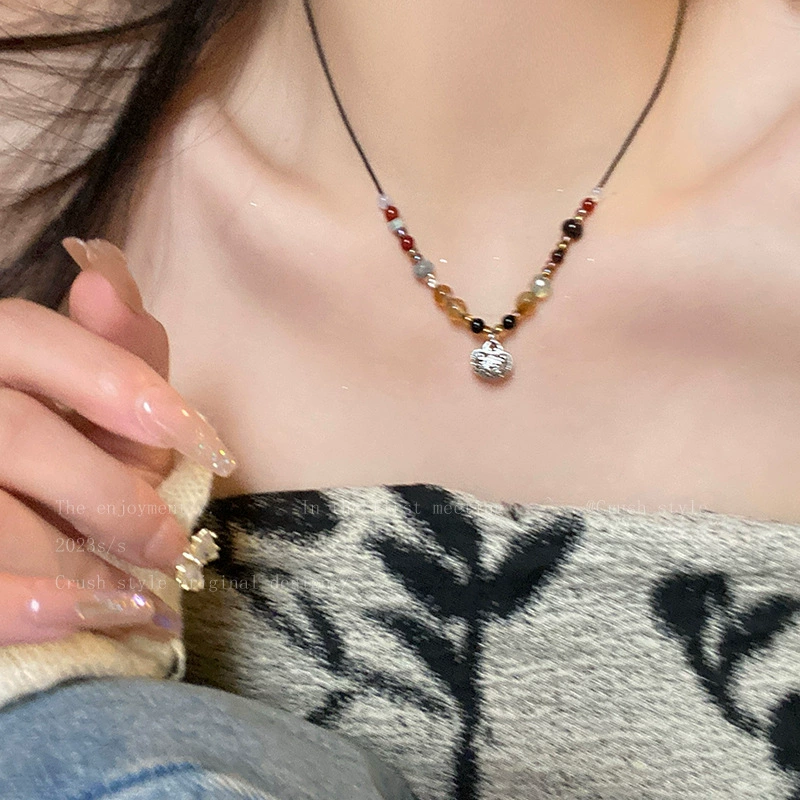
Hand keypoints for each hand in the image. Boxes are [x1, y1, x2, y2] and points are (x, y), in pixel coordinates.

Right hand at [0, 238, 236, 644]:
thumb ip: (112, 354)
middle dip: (109, 497)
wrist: (15, 548)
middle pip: (14, 432)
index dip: (119, 384)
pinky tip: (86, 618)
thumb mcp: (93, 415)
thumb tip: (104, 270)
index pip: (28, 336)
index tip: (207, 446)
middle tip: (169, 544)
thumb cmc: (56, 472)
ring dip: (73, 562)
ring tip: (135, 595)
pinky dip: (27, 608)